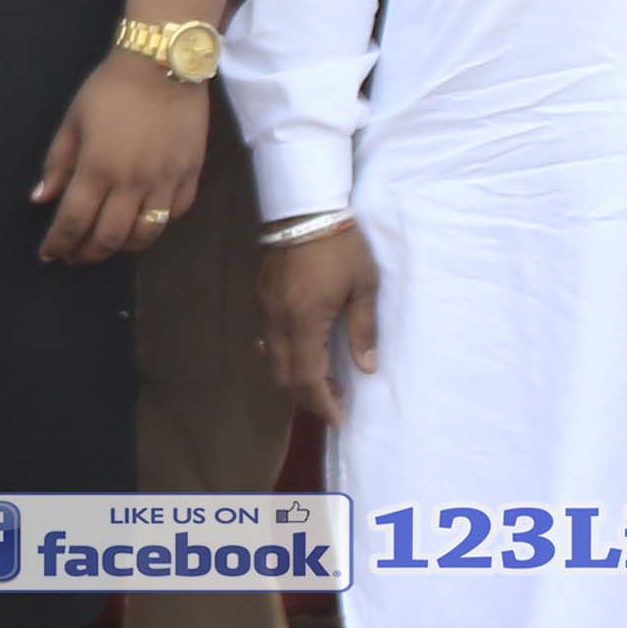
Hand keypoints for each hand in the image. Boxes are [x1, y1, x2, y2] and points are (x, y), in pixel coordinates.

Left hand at [32, 46, 207, 264]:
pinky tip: (142, 222)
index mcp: (98, 168)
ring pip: (145, 235)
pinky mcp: (190, 174)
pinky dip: (157, 226)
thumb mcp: (73, 121)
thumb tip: (40, 200)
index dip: (58, 243)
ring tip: (106, 244)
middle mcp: (133, 182)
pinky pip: (174, 215)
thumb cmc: (111, 88)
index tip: (49, 254)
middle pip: (108, 237)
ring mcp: (165, 180)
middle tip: (74, 256)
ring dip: (121, 247)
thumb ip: (57, 164)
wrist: (164, 62)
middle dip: (86, 253)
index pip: (74, 221)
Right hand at [261, 223, 381, 426]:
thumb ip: (363, 330)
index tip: (338, 419)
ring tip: (321, 378)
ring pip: (272, 359)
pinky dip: (284, 355)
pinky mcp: (261, 297)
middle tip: (333, 400)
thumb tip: (366, 368)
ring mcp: (265, 309)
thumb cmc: (342, 247)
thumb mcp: (363, 287)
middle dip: (307, 396)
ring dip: (294, 376)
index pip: (309, 378)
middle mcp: (278, 322)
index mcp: (305, 321)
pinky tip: (303, 349)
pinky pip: (267, 339)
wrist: (306, 208)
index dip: (323, 403)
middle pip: (284, 376)